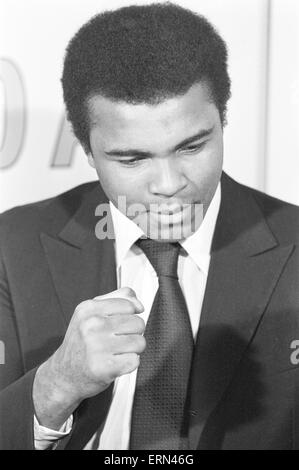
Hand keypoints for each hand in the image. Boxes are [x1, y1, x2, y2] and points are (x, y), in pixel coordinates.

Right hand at [33, 287, 144, 428]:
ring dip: (133, 350)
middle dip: (133, 334)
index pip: (130, 305)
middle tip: (116, 342)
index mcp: (88, 308)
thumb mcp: (91, 313)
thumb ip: (118, 299)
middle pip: (138, 323)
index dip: (129, 316)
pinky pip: (135, 360)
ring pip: (139, 342)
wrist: (63, 376)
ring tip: (116, 352)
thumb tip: (139, 306)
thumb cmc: (82, 344)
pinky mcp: (103, 368)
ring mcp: (96, 347)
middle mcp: (91, 325)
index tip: (117, 326)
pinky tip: (114, 364)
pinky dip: (129, 364)